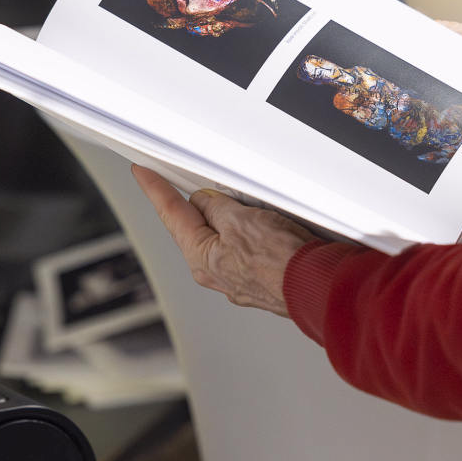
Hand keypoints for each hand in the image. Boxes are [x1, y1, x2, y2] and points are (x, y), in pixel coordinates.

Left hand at [131, 165, 318, 316]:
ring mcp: (240, 278)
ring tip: (262, 214)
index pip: (171, 215)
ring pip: (229, 237)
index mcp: (202, 258)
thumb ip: (217, 207)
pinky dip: (257, 235)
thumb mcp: (240, 218)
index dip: (155, 189)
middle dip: (207, 205)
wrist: (318, 286)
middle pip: (200, 227)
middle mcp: (216, 272)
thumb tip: (209, 203)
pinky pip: (251, 249)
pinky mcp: (263, 279)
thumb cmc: (282, 260)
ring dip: (239, 220)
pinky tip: (274, 230)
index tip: (143, 174)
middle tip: (221, 188)